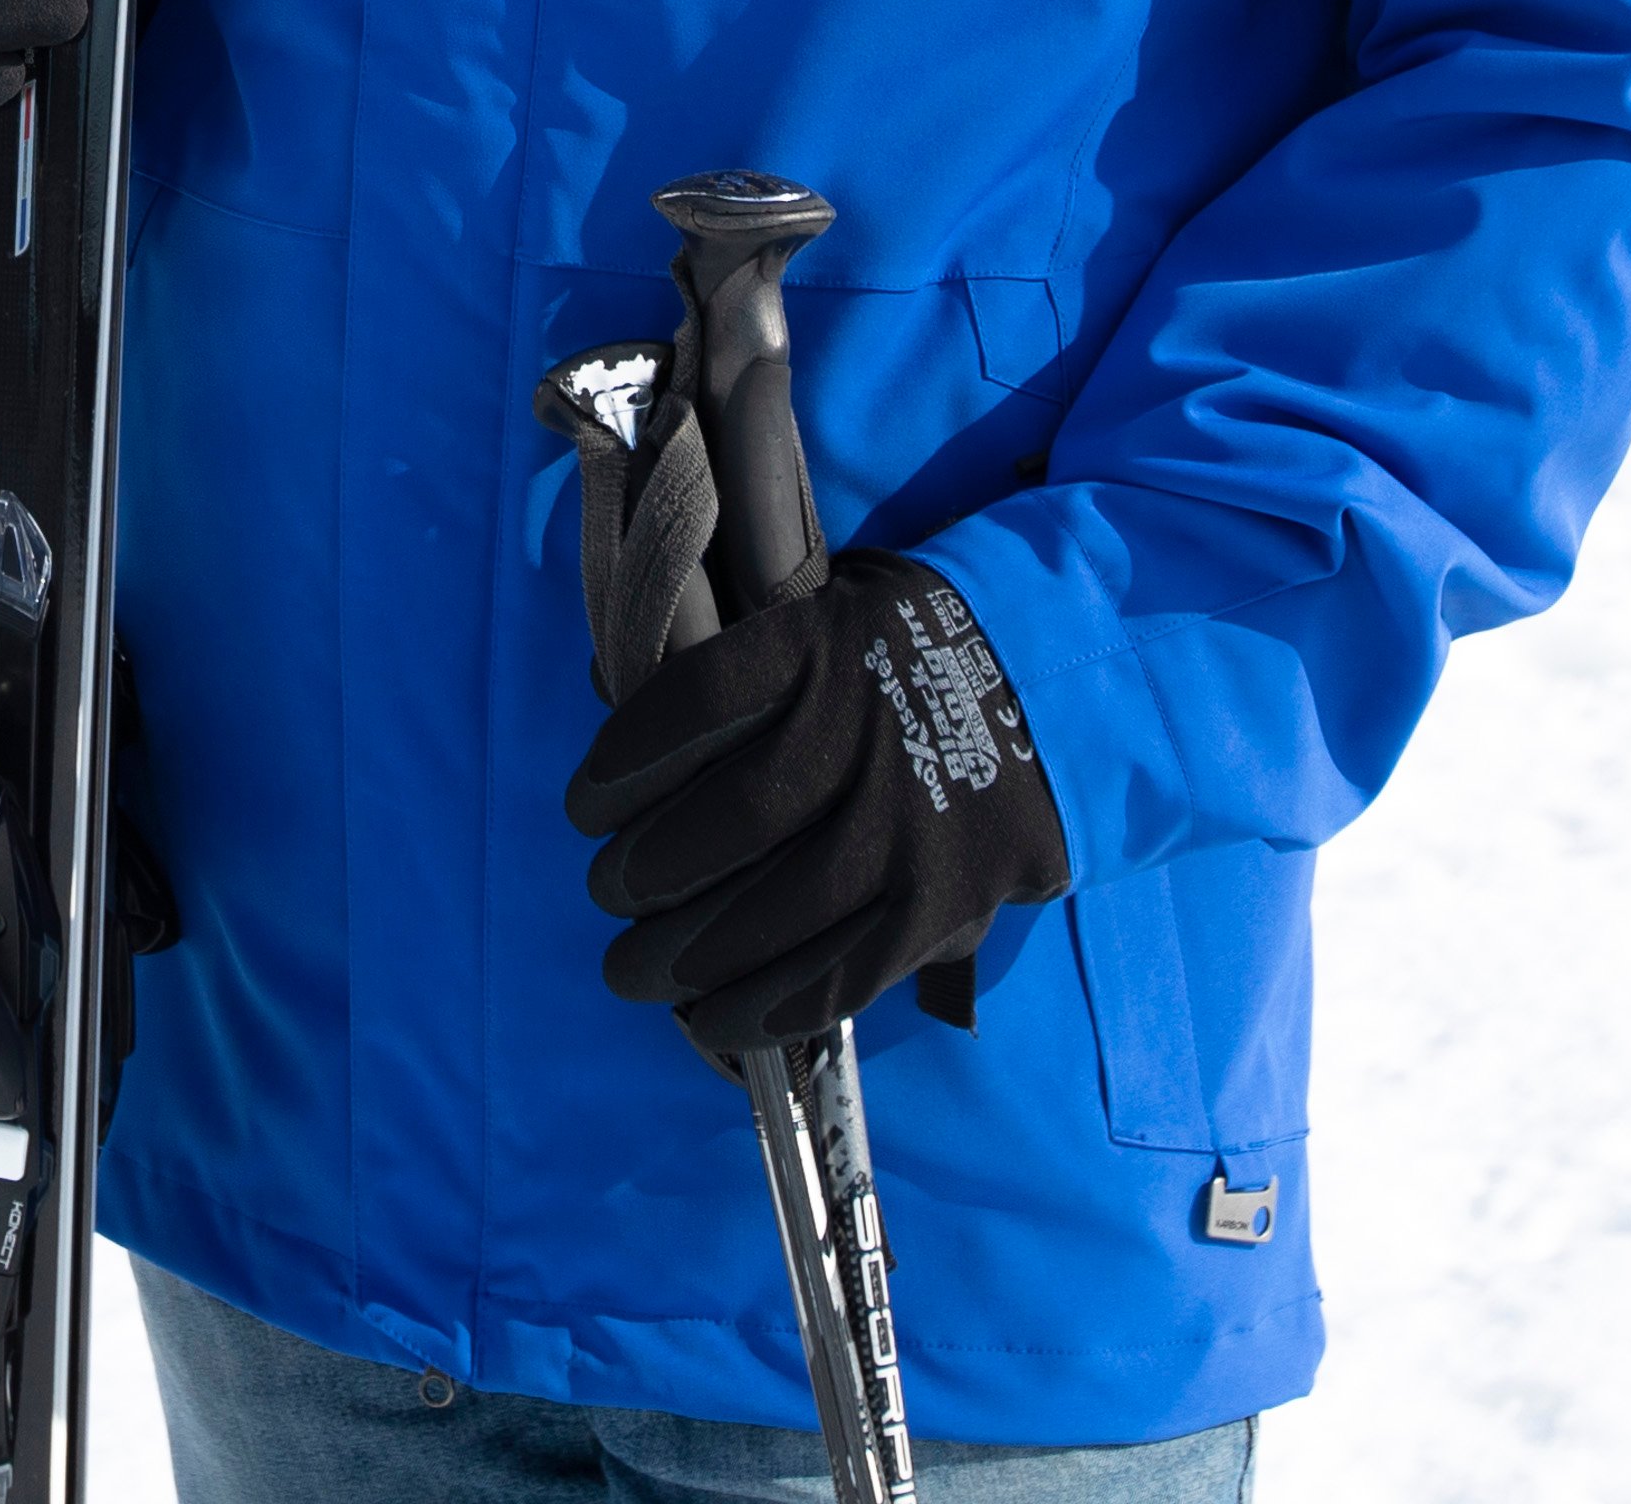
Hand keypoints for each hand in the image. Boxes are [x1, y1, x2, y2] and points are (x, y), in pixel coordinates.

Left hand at [564, 554, 1070, 1059]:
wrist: (1046, 688)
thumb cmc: (890, 654)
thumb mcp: (815, 612)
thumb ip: (726, 660)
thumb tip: (604, 701)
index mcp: (821, 646)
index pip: (696, 706)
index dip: (625, 766)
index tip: (584, 810)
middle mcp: (868, 732)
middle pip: (732, 819)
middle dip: (646, 873)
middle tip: (605, 895)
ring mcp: (913, 823)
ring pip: (781, 908)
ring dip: (690, 956)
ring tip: (633, 971)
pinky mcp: (947, 901)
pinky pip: (846, 971)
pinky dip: (770, 1005)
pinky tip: (714, 1019)